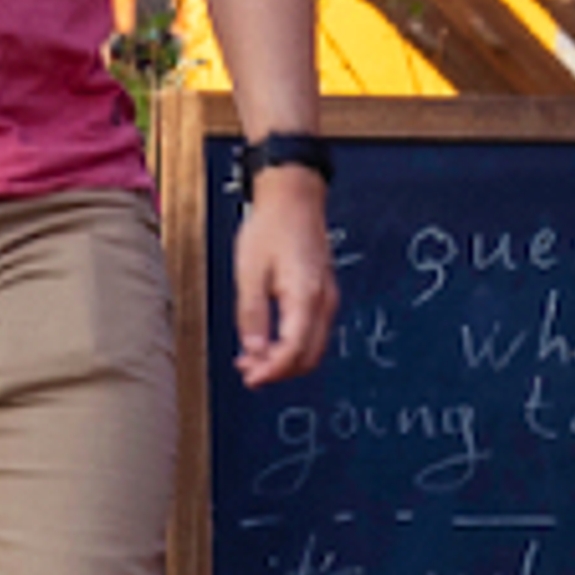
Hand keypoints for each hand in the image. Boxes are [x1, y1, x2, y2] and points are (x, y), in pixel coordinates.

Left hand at [231, 177, 337, 387]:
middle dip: (278, 371)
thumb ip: (252, 314)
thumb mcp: (250, 270)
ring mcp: (327, 298)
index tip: (250, 378)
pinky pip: (312, 331)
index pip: (293, 352)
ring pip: (311, 347)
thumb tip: (254, 352)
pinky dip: (292, 344)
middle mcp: (323, 302)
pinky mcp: (323, 294)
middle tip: (248, 371)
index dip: (271, 371)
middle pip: (307, 357)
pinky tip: (268, 340)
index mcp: (306, 297)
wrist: (294, 196)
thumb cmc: (272, 225)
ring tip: (252, 358)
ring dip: (284, 360)